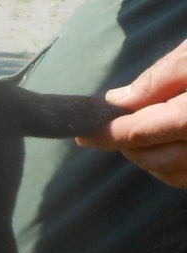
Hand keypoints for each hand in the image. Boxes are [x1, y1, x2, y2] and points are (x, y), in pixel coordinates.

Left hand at [78, 38, 186, 187]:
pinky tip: (164, 143)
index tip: (81, 133)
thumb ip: (159, 79)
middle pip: (154, 159)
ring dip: (148, 156)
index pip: (141, 133)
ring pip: (171, 173)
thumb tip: (117, 101)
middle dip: (127, 144)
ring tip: (140, 129)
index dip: (106, 134)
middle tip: (113, 124)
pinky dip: (170, 165)